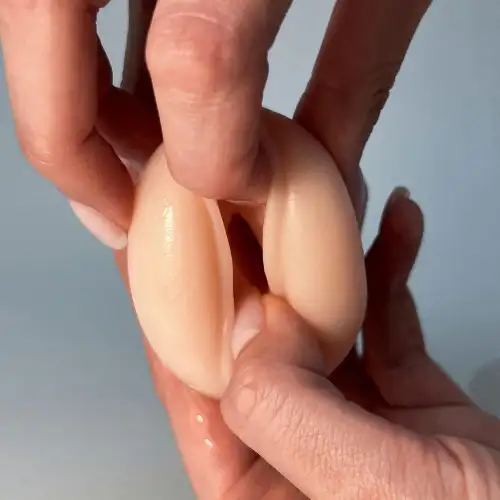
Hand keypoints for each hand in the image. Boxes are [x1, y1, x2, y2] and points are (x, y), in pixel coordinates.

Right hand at [0, 0, 430, 245]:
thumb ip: (354, 73)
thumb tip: (324, 174)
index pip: (201, 60)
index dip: (219, 158)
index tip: (246, 191)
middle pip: (49, 59)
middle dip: (79, 160)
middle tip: (123, 214)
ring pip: (29, 22)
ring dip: (70, 105)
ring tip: (126, 153)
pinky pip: (52, 2)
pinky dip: (80, 45)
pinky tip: (128, 79)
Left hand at [116, 189, 499, 498]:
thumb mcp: (364, 486)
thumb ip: (286, 408)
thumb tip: (251, 323)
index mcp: (257, 485)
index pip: (193, 388)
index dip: (169, 314)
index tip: (155, 247)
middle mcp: (296, 445)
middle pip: (255, 342)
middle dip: (248, 267)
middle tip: (234, 202)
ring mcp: (350, 414)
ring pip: (319, 320)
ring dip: (322, 257)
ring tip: (318, 197)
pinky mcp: (402, 391)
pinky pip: (386, 319)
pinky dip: (391, 270)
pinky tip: (398, 224)